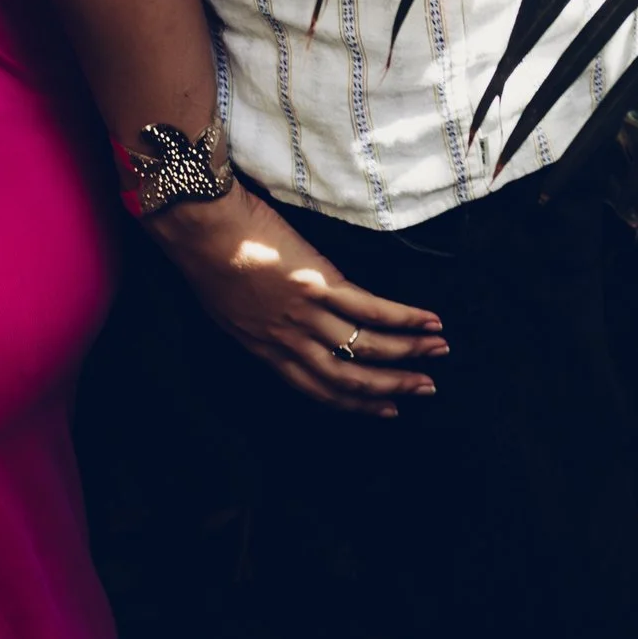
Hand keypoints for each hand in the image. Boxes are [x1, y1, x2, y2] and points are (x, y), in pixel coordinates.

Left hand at [154, 184, 443, 414]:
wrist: (199, 228)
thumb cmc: (205, 257)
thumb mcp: (225, 306)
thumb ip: (258, 322)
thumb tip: (282, 324)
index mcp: (264, 349)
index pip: (316, 388)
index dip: (354, 402)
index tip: (385, 409)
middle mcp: (288, 342)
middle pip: (347, 378)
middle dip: (390, 388)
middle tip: (424, 390)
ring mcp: (304, 315)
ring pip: (364, 348)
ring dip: (407, 354)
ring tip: (437, 354)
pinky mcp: (317, 284)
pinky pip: (369, 308)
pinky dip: (403, 318)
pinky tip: (428, 321)